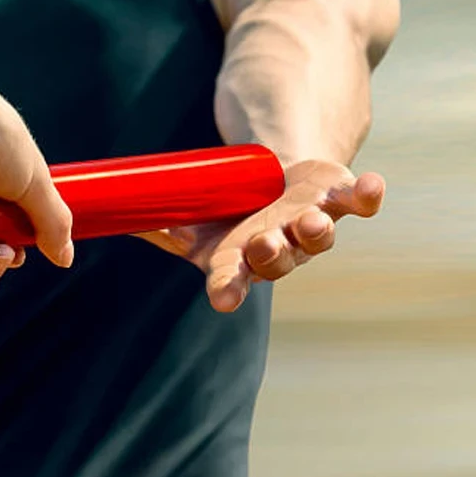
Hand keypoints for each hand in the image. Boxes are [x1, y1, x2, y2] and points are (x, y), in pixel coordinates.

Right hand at [135, 160, 384, 311]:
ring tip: (311, 221)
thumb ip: (156, 223)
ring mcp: (311, 224)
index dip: (229, 288)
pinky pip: (357, 202)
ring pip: (317, 234)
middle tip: (263, 245)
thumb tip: (104, 219)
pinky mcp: (337, 198)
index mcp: (240, 258)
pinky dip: (366, 196)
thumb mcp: (188, 219)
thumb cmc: (225, 209)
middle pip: (278, 258)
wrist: (272, 177)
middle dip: (273, 253)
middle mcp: (279, 247)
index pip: (232, 279)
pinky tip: (371, 187)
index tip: (223, 299)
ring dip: (315, 231)